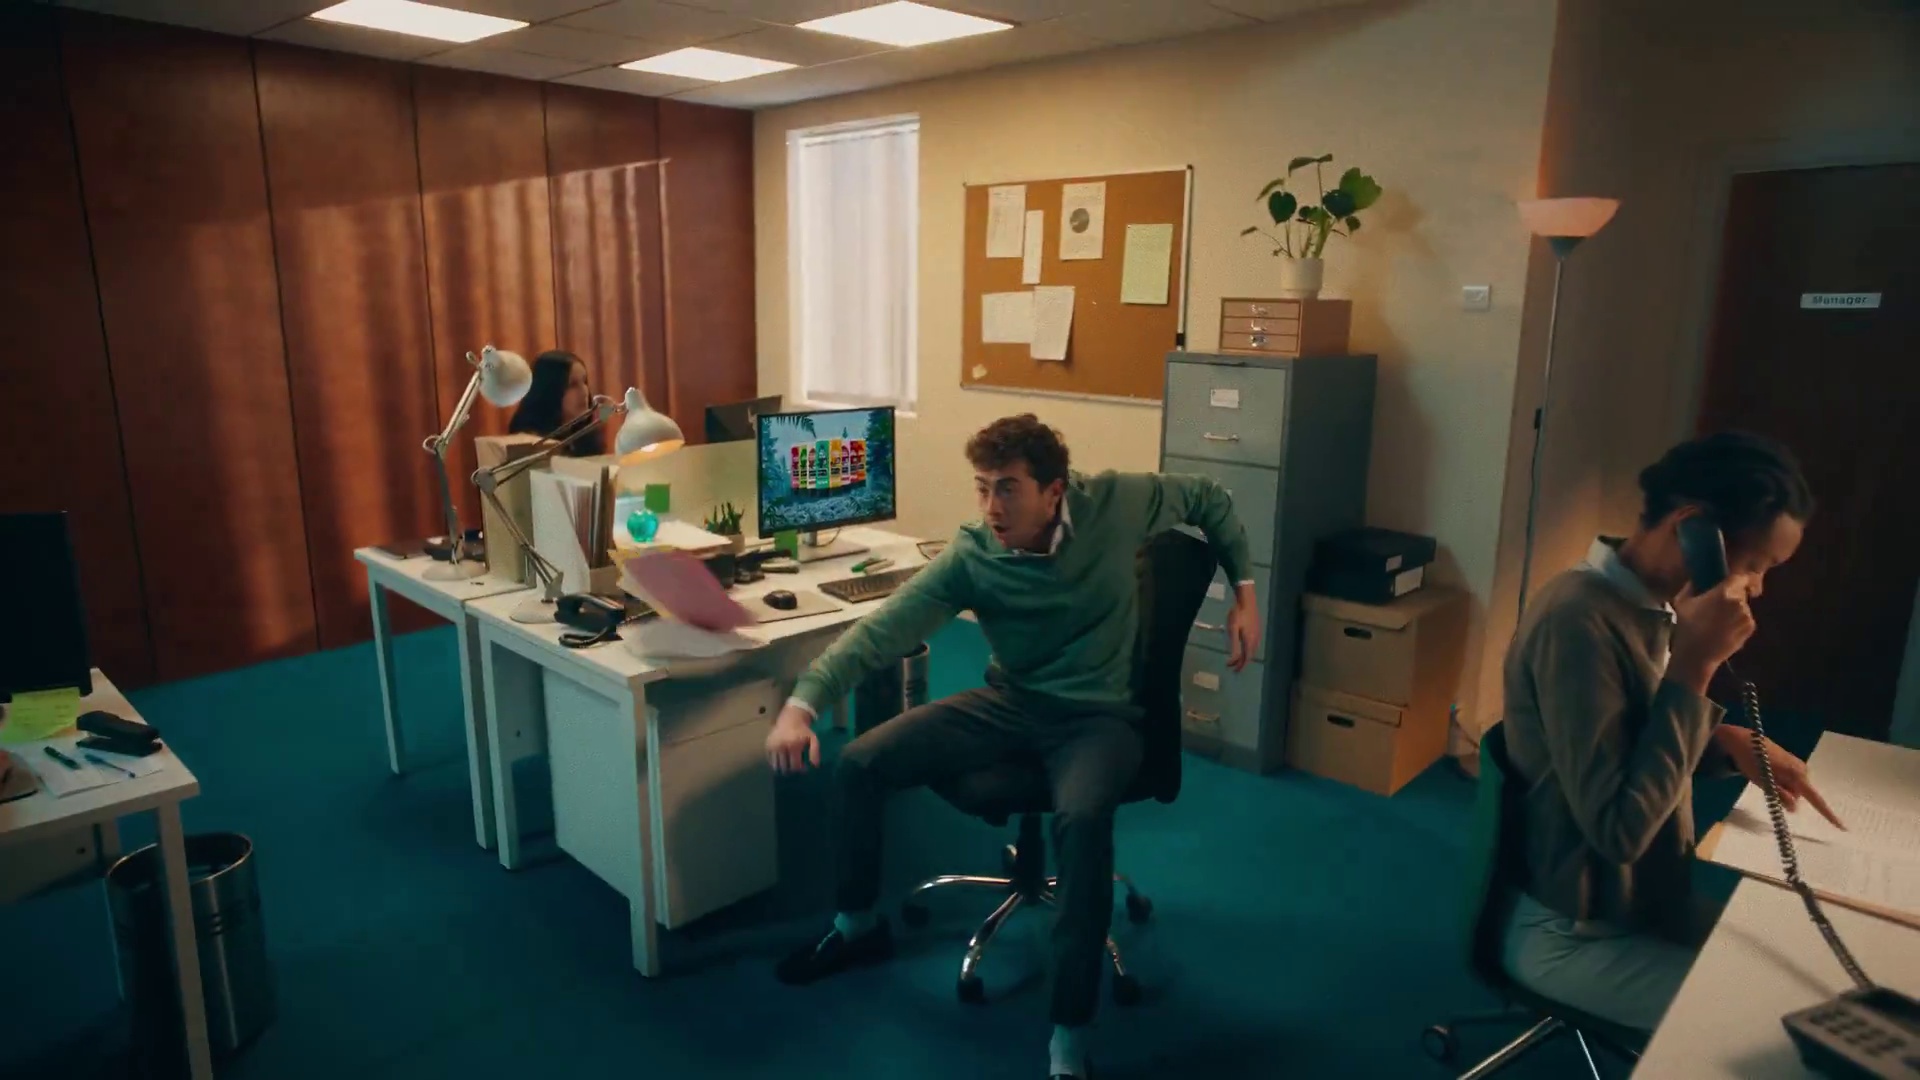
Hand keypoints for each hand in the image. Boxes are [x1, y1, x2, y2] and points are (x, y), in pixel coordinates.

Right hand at [764, 705, 819, 774]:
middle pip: (785, 767)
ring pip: (776, 766)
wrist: (790, 719)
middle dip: (790, 770)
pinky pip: (770, 760)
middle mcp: (781, 746)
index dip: (800, 769)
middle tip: (794, 767)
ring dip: (782, 769)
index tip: (803, 768)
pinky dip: (775, 763)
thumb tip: (814, 766)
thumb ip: (815, 751)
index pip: (795, 765)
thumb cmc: (803, 731)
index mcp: (793, 745)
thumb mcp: (813, 738)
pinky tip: (781, 761)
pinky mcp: (767, 746)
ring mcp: (773, 746)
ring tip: (787, 766)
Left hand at [1226, 584, 1261, 672]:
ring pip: (1252, 650)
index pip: (1246, 658)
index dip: (1240, 666)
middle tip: (1232, 666)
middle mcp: (1255, 640)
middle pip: (1250, 655)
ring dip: (1245, 656)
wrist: (1247, 600)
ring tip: (1237, 659)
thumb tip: (1233, 659)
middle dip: (1241, 662)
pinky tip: (1243, 646)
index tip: (1234, 671)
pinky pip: (1254, 644)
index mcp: (1249, 641)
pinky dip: (1248, 649)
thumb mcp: (1232, 630)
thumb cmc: (1237, 614)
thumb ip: (1233, 645)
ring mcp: (1258, 634)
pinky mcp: (1257, 629)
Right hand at [1669, 579, 1755, 690]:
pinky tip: (1724, 630)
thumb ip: (1692, 586)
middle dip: (1733, 595)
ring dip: (1735, 610)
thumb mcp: (1682, 602)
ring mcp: (1747, 617)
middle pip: (1742, 593)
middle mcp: (1740, 603)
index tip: (1728, 583)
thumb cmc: (1687, 627)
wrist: (1697, 655)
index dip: (1735, 579)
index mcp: (1725, 593)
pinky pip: (1745, 620)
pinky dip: (1737, 622)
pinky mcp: (1750, 630)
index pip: (1740, 577)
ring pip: (1743, 607)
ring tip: (1719, 621)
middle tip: (1718, 604)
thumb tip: (1698, 579)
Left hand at [1716, 726, 1844, 828]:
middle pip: (1799, 795)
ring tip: (1764, 774)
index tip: (1842, 827)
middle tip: (1765, 783)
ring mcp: (1799, 766)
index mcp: (1797, 775)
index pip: (1816, 799)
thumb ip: (1780, 795)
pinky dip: (1781, 782)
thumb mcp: (1763, 781)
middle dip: (1784, 796)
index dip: (1828, 814)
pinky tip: (1768, 772)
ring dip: (1781, 788)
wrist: (1743, 740)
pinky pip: (1791, 781)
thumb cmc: (1751, 761)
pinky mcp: (1794, 764)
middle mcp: (1803, 770)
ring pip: (1794, 789)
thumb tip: (1795, 808)